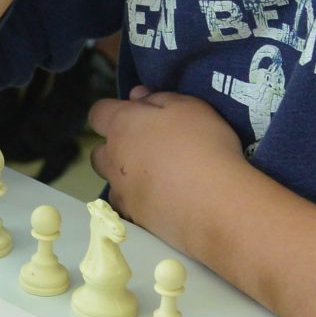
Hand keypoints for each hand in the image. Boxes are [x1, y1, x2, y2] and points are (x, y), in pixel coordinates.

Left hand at [88, 86, 258, 255]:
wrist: (217, 205)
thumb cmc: (204, 146)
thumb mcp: (190, 107)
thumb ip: (159, 98)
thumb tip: (137, 96)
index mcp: (122, 126)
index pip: (98, 113)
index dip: (113, 112)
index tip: (135, 116)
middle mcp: (114, 160)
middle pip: (99, 153)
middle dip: (115, 150)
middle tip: (148, 152)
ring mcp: (122, 193)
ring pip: (113, 183)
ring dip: (127, 179)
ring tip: (159, 181)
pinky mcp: (135, 219)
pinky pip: (129, 209)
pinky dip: (141, 204)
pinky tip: (165, 204)